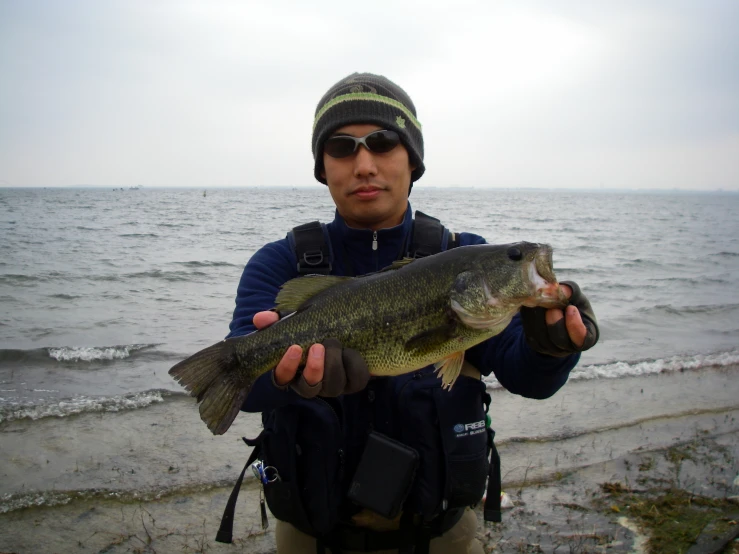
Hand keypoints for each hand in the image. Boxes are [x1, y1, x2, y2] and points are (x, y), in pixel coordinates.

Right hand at [253, 311, 369, 396]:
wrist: (345, 325)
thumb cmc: (312, 327)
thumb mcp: (294, 321)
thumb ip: (276, 320)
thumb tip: (260, 318)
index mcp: (292, 370)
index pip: (282, 377)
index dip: (287, 366)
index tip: (295, 347)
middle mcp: (311, 382)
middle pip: (309, 388)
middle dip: (314, 368)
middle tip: (318, 346)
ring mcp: (332, 385)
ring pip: (333, 387)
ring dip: (334, 364)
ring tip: (335, 343)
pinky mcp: (352, 382)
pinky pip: (356, 381)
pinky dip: (354, 364)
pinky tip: (351, 350)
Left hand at [520, 281, 598, 356]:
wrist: (554, 311)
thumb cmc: (571, 304)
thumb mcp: (575, 297)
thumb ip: (570, 292)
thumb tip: (554, 289)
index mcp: (586, 337)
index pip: (582, 339)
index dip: (575, 325)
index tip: (571, 308)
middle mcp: (569, 348)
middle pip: (559, 339)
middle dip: (554, 320)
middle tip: (551, 305)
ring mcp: (551, 349)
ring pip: (542, 336)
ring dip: (539, 316)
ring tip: (540, 301)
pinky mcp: (535, 344)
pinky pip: (530, 333)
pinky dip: (530, 318)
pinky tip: (532, 306)